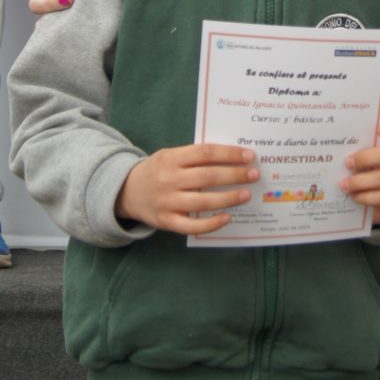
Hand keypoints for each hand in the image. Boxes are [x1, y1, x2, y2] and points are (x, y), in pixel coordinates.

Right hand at [115, 144, 258, 235]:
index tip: (248, 156)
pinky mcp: (167, 221)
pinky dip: (211, 223)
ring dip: (228, 198)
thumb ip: (194, 157)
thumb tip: (231, 158)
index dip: (229, 154)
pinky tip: (227, 218)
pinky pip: (192, 226)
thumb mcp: (169, 156)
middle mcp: (169, 179)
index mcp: (171, 158)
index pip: (205, 153)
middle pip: (207, 177)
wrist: (126, 191)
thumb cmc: (157, 171)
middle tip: (254, 175)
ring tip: (246, 195)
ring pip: (203, 202)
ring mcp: (167, 202)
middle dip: (234, 175)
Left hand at [340, 120, 379, 222]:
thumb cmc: (366, 174)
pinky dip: (366, 197)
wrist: (379, 202)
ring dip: (361, 181)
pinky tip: (354, 196)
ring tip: (344, 185)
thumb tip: (332, 151)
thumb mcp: (362, 160)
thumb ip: (355, 151)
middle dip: (366, 158)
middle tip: (348, 163)